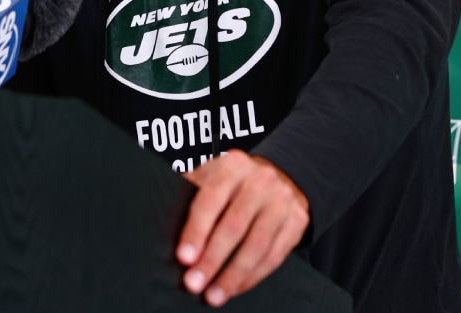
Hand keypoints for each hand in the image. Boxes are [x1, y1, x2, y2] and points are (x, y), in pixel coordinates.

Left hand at [177, 150, 309, 307]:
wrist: (278, 176)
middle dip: (212, 260)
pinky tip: (235, 287)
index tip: (184, 257)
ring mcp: (282, 200)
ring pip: (257, 245)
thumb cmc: (232, 183)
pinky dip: (253, 276)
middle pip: (234, 226)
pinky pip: (274, 255)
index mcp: (232, 165)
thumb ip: (191, 194)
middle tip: (194, 283)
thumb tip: (163, 226)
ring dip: (233, 275)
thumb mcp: (211, 176)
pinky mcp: (297, 221)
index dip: (196, 231)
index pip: (210, 200)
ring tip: (214, 295)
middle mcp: (260, 180)